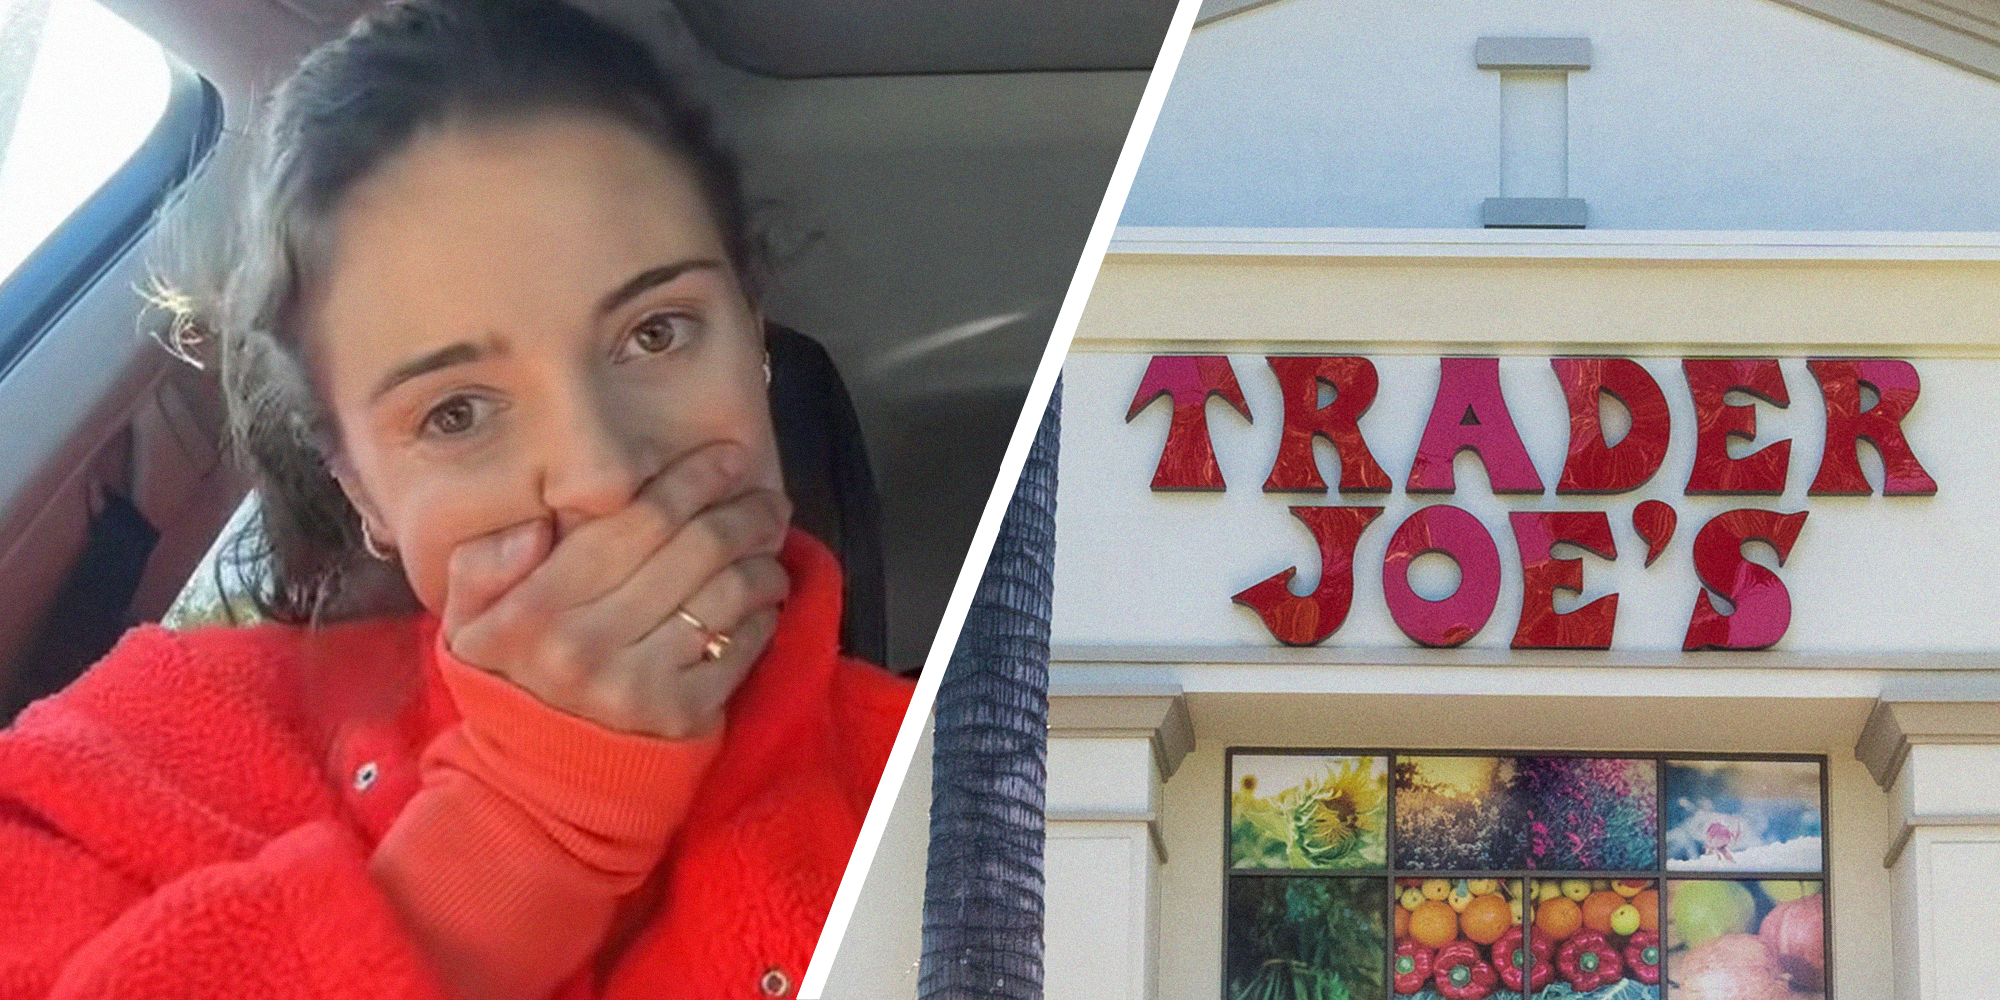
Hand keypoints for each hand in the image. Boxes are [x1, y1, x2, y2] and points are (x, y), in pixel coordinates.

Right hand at [439, 441, 791, 739]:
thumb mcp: (467, 626)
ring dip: (762, 563)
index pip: (633, 523)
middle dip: (743, 513)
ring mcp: (638, 682)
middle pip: (693, 549)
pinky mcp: (680, 716)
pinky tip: (762, 603)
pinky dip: (763, 616)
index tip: (729, 458)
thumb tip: (534, 526)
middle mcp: (586, 643)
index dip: (691, 481)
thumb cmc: (510, 689)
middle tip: (769, 501)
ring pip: (727, 594)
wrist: (537, 791)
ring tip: (768, 549)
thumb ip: (481, 567)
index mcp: (534, 608)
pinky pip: (742, 647)